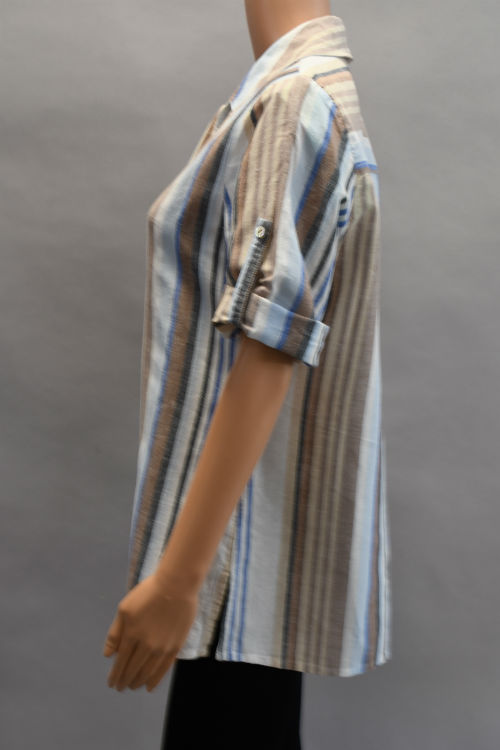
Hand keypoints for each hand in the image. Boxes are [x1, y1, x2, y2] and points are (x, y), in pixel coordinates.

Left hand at [103, 573, 198, 692]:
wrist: (176, 586)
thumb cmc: (147, 593)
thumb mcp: (124, 609)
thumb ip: (115, 633)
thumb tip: (108, 655)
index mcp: (131, 635)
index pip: (120, 663)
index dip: (115, 676)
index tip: (111, 684)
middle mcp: (146, 646)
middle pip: (133, 670)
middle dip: (125, 681)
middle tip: (121, 687)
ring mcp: (162, 648)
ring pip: (147, 672)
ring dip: (138, 682)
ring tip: (133, 686)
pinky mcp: (175, 646)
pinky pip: (164, 669)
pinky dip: (155, 680)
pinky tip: (150, 686)